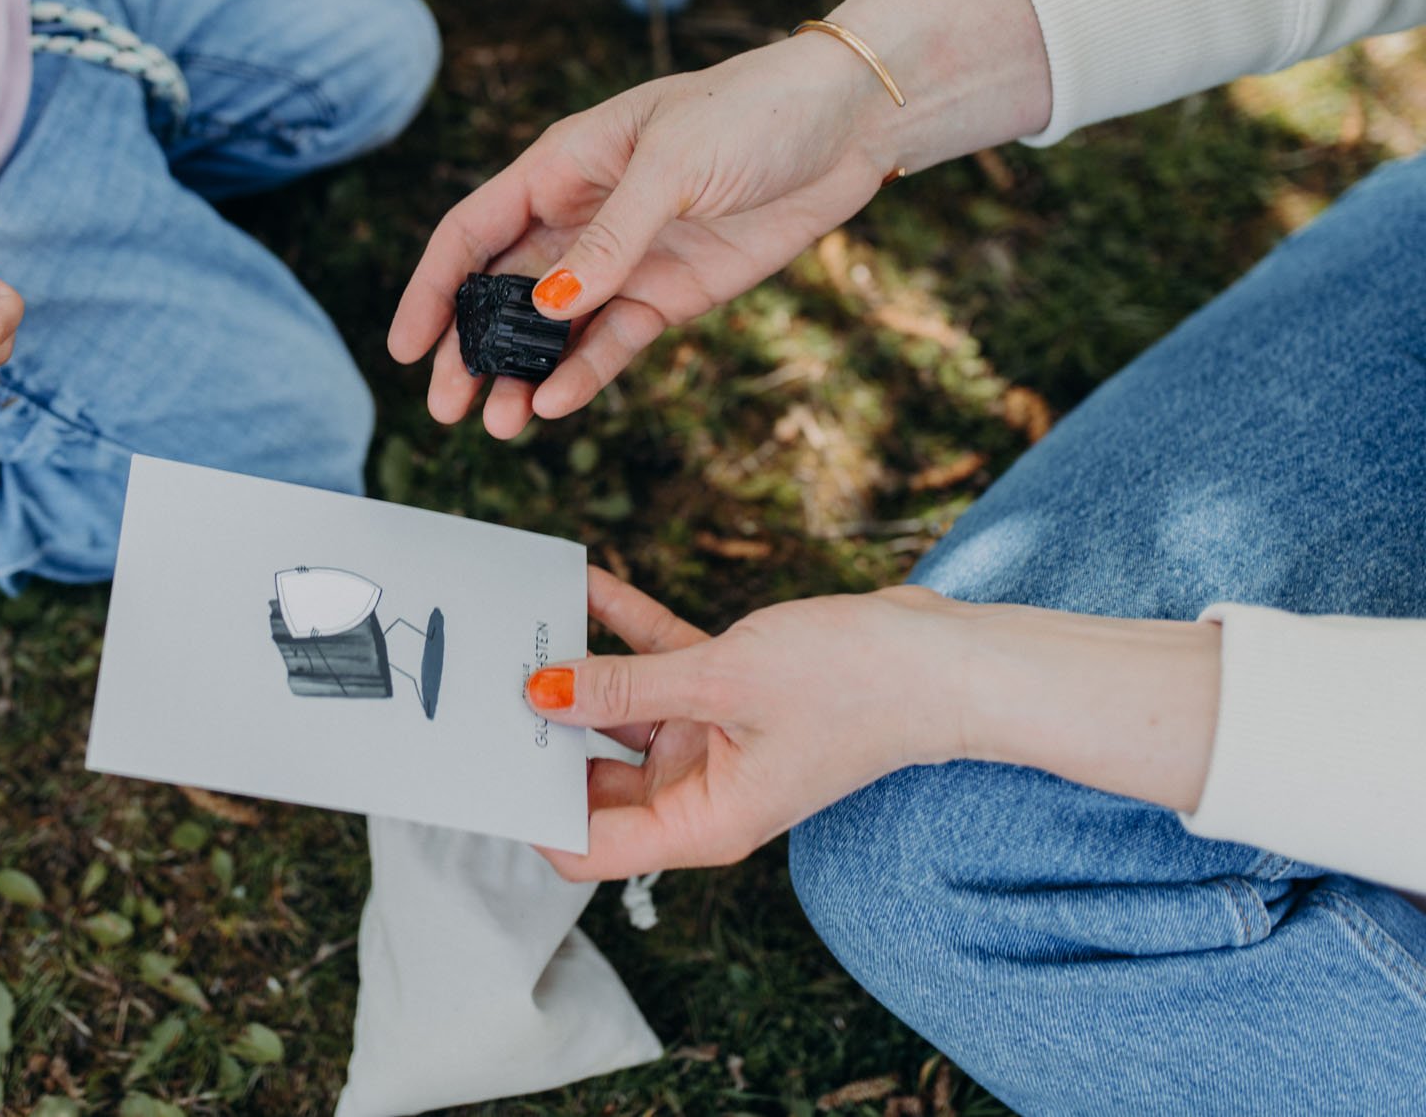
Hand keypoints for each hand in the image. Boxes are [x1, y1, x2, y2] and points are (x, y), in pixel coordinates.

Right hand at [388, 34, 892, 437]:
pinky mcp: (669, 294)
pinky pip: (611, 342)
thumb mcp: (675, 164)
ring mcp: (624, 260)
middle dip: (470, 350)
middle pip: (502, 292)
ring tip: (500, 426)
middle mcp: (581, 216)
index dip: (433, 289)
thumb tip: (550, 309)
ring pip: (551, 330)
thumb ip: (611, 241)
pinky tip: (556, 404)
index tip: (406, 349)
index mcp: (562, 165)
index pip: (472, 232)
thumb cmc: (756, 112)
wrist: (851, 123)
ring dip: (520, 375)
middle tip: (448, 408)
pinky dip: (583, 375)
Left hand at [529, 573, 1221, 880]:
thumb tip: (540, 694)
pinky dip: (624, 629)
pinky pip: (657, 664)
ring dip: (577, 668)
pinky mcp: (728, 696)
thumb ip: (625, 689)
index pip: (584, 846)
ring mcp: (713, 743)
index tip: (481, 757)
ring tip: (521, 623)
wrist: (949, 658)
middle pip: (591, 779)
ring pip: (619, 712)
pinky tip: (585, 584)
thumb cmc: (855, 687)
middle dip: (540, 730)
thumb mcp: (720, 681)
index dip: (528, 809)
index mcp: (700, 823)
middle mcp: (699, 793)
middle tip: (482, 679)